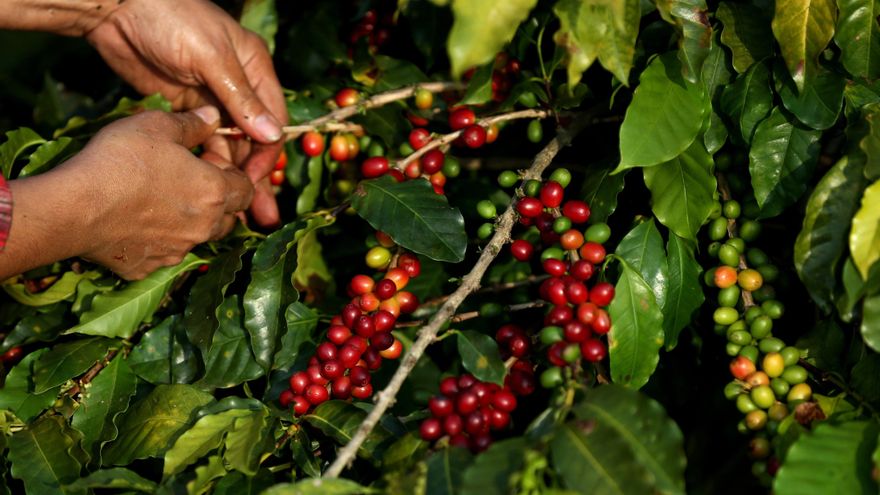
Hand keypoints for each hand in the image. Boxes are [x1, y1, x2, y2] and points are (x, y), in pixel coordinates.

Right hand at [63, 107, 252, 278]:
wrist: (75, 208)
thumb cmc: (121, 160)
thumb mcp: (157, 125)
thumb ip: (192, 123)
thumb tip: (214, 116)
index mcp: (215, 193)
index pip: (247, 189)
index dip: (233, 173)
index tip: (209, 161)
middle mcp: (204, 227)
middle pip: (228, 217)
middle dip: (217, 201)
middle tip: (188, 181)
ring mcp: (177, 251)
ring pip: (197, 237)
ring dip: (190, 222)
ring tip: (161, 201)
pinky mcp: (149, 268)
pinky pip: (163, 253)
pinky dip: (157, 240)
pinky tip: (135, 223)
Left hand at [84, 0, 286, 226]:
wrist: (117, 8)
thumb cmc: (171, 19)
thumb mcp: (211, 57)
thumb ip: (240, 98)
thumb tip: (273, 136)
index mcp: (254, 69)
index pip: (271, 120)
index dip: (267, 154)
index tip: (256, 183)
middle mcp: (238, 88)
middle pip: (253, 140)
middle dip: (257, 178)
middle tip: (262, 215)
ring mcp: (210, 101)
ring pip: (229, 147)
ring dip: (232, 179)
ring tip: (237, 215)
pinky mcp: (184, 111)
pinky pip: (201, 144)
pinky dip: (207, 166)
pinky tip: (208, 191)